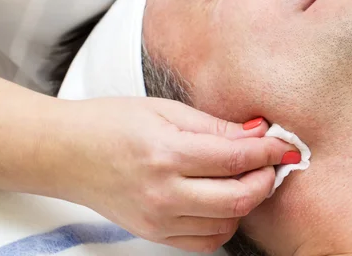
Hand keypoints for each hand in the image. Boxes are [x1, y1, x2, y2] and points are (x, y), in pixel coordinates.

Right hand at [50, 97, 296, 251]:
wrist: (66, 153)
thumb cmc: (111, 123)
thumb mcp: (165, 110)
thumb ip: (215, 125)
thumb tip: (257, 132)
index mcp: (167, 153)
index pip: (235, 159)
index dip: (268, 151)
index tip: (285, 145)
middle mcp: (163, 193)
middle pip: (238, 198)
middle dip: (265, 179)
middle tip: (270, 161)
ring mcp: (158, 219)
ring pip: (227, 223)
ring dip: (247, 202)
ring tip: (245, 178)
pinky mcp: (154, 234)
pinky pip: (205, 241)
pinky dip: (224, 222)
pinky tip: (222, 199)